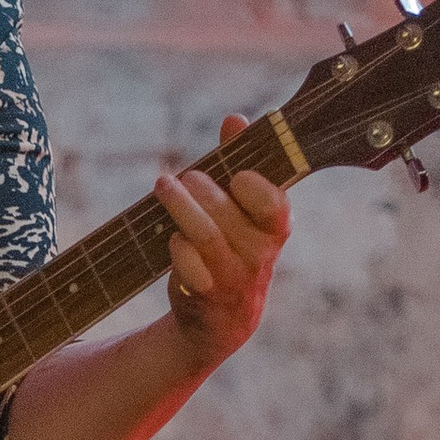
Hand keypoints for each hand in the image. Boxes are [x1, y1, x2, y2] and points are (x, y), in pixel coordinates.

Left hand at [159, 115, 290, 364]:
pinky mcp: (207, 296)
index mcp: (275, 229)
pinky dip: (176, 246)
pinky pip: (187, 264)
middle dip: (200, 188)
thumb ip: (240, 162)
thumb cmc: (231, 248)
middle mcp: (260, 255)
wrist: (220, 320)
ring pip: (206, 236)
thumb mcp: (241, 209)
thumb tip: (235, 119)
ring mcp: (234, 278)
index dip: (255, 188)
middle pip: (227, 214)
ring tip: (163, 185)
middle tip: (182, 177)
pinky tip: (172, 238)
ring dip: (179, 206)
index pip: (275, 206)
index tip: (236, 174)